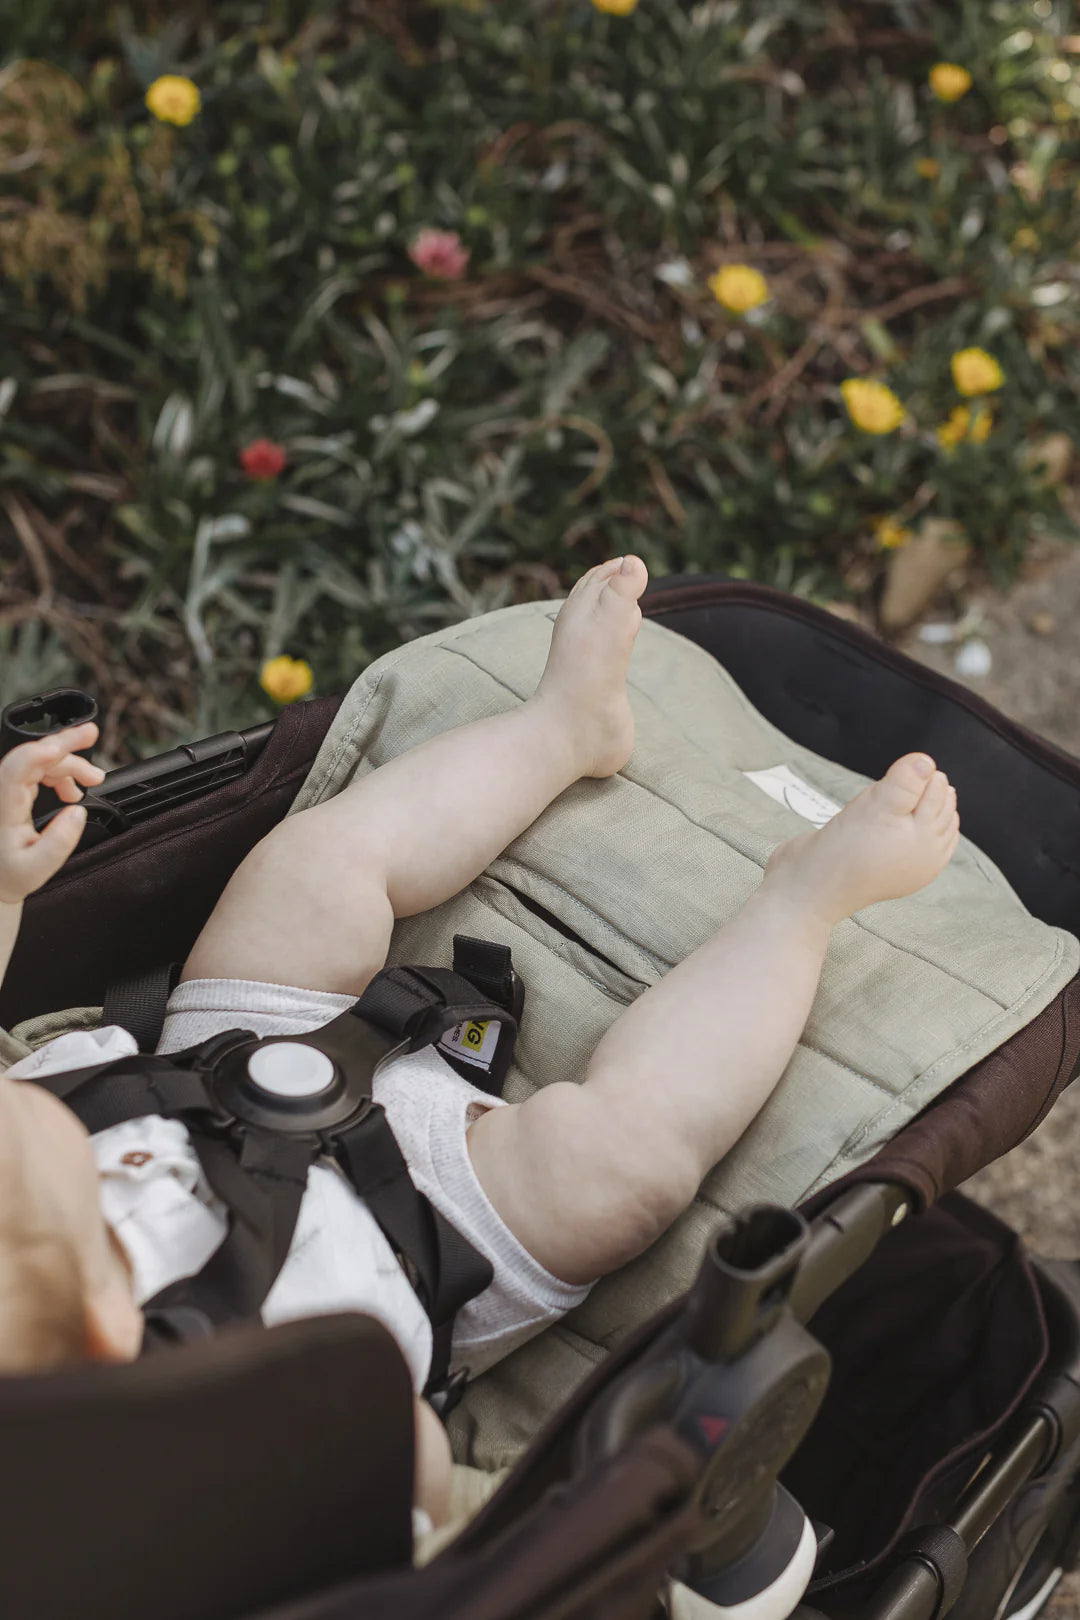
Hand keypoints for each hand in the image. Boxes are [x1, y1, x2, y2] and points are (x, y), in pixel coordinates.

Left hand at [0, 721, 105, 904]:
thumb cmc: (10, 874)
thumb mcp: (36, 869)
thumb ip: (58, 843)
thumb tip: (77, 811)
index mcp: (3, 809)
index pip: (16, 770)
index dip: (37, 753)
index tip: (61, 747)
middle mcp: (2, 792)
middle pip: (31, 755)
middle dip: (64, 745)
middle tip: (91, 735)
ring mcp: (7, 789)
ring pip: (38, 760)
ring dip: (68, 762)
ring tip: (93, 779)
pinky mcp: (13, 789)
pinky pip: (38, 769)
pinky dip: (61, 773)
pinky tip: (73, 789)